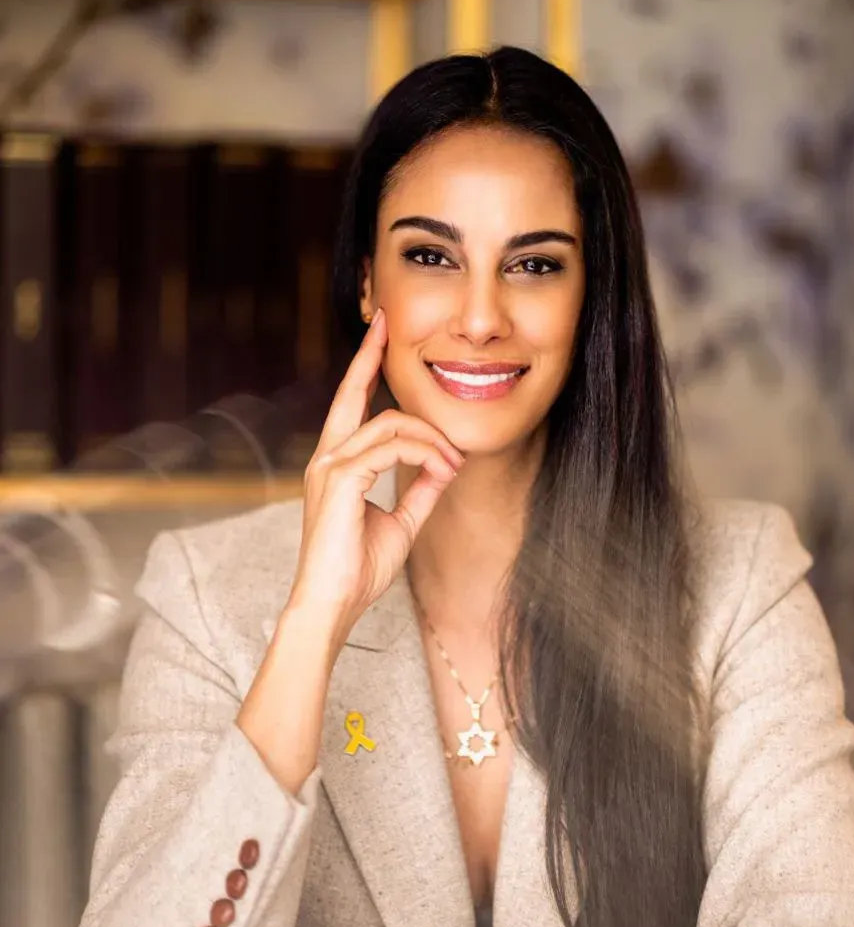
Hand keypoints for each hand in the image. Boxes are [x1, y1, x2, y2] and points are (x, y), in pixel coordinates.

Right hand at [291, 308, 464, 641]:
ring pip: (390, 425)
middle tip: (388, 321)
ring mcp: (329, 466)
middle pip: (353, 394)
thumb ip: (420, 490)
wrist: (333, 604)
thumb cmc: (358, 569)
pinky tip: (442, 471)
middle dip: (370, 354)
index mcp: (337, 464)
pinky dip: (425, 456)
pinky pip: (392, 449)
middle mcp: (327, 458)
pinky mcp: (341, 480)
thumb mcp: (401, 523)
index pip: (351, 406)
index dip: (364, 368)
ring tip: (454, 463)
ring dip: (432, 440)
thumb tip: (445, 464)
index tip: (379, 335)